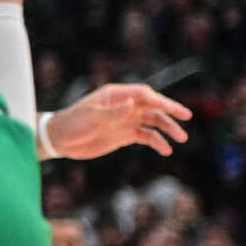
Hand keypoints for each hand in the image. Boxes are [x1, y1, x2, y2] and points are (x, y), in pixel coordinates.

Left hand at [46, 85, 189, 159]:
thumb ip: (113, 112)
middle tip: (186, 117)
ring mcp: (125, 120)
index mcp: (116, 96)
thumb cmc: (71, 123)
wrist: (59, 140)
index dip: (159, 100)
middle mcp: (124, 106)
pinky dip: (156, 142)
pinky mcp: (124, 135)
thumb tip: (133, 104)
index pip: (143, 94)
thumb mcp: (91, 118)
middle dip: (170, 111)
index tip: (172, 109)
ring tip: (180, 138)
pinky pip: (145, 136)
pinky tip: (165, 150)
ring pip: (152, 122)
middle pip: (152, 106)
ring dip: (167, 129)